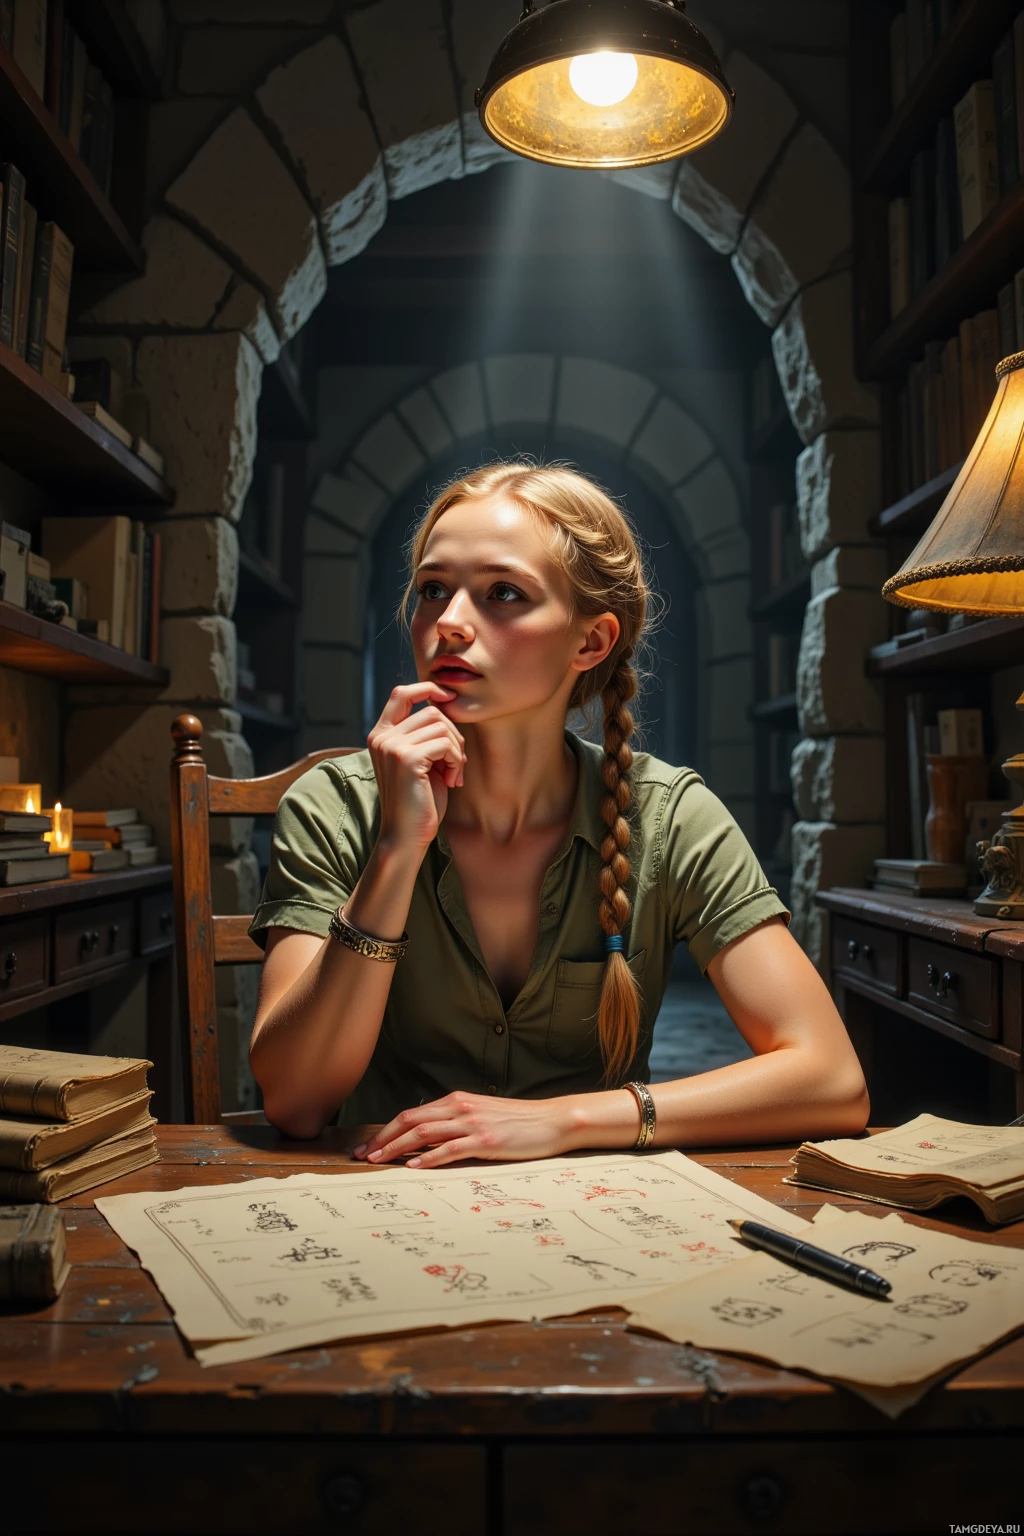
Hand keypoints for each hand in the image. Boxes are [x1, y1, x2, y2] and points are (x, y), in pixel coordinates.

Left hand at [351, 1090, 573, 1167]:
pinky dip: (427, 1158)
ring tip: (378, 1161)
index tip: (368, 1146)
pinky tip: (413, 1167)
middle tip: (362, 1156)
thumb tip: (430, 1138)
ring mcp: (472, 1124)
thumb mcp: (482, 1115)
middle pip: (410, 1120)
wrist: (551, 1120)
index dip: (386, 1130)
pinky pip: (449, 1149)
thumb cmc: (518, 1122)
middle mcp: (460, 1107)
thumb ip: (457, 1122)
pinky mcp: (485, 1141)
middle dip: (382, 1138)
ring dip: (396, 1148)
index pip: (412, 1113)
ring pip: (423, 1133)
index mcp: (457, 1101)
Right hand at [367, 681, 465, 848]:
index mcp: (381, 735)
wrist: (406, 836)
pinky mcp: (406, 758)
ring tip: (454, 774)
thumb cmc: (419, 801)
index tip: (449, 696)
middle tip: (457, 762)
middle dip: (454, 734)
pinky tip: (452, 781)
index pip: (401, 693)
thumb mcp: (421, 761)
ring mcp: (392, 746)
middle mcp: (382, 737)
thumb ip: (426, 735)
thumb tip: (447, 704)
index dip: (428, 688)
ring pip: (441, 726)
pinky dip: (457, 761)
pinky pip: (446, 744)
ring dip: (457, 751)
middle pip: (431, 711)